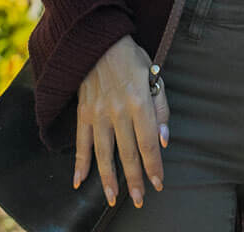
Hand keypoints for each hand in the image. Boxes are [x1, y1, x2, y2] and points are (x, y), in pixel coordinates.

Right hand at [74, 35, 167, 207]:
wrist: (98, 44)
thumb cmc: (133, 60)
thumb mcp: (155, 78)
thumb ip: (161, 110)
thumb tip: (163, 140)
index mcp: (139, 102)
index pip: (148, 142)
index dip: (154, 165)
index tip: (159, 183)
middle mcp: (117, 111)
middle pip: (127, 153)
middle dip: (135, 179)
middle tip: (141, 199)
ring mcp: (97, 114)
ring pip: (103, 154)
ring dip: (109, 179)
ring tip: (113, 199)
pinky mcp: (83, 114)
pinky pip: (81, 143)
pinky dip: (80, 164)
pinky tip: (79, 182)